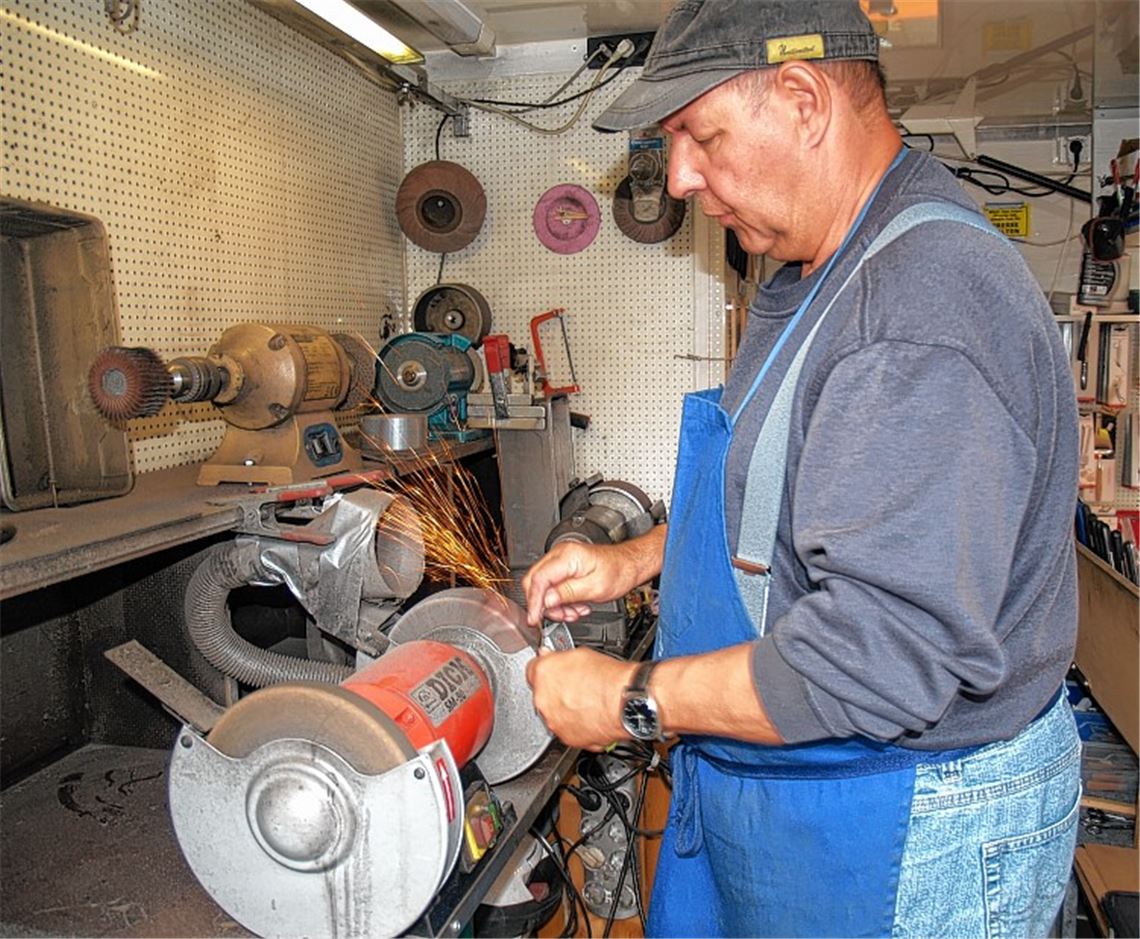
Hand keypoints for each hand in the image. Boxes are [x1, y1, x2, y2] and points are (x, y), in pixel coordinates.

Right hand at [521, 526, 666, 627]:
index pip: (539, 579)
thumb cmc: (619, 571)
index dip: (534, 602)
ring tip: (573, 611)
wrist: (629, 565)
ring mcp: (560, 560)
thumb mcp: (595, 588)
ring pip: (543, 587)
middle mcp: (560, 555)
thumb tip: (546, 602)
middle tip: (560, 616)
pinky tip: (574, 606)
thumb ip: (568, 594)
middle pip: (535, 582)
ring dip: (555, 605)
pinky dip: (560, 600)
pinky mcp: (563, 568)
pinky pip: (552, 586)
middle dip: (545, 605)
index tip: (535, 618)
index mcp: (567, 556)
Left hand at [526, 647, 633, 749]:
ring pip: (554, 714)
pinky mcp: (567, 739)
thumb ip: (559, 657)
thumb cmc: (608, 679)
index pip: (533, 669)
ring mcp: (554, 721)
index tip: (553, 669)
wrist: (625, 703)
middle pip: (542, 694)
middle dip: (555, 691)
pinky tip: (590, 715)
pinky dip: (576, 724)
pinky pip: (567, 729)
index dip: (546, 669)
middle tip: (575, 686)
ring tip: (585, 702)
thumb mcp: (581, 654)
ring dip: (565, 709)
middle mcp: (543, 700)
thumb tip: (551, 656)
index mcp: (543, 674)